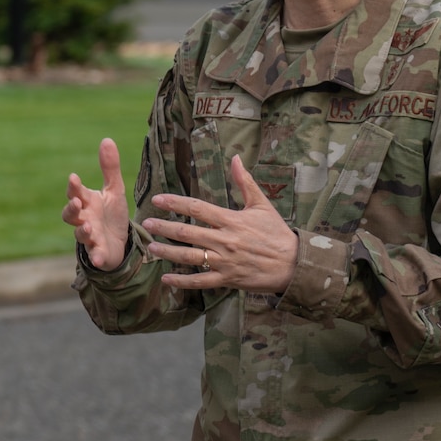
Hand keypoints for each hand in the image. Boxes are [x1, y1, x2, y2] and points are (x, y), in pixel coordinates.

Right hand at [63, 137, 131, 269]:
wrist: (120, 242)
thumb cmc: (112, 214)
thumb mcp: (114, 190)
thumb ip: (109, 168)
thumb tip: (107, 139)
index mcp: (87, 202)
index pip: (75, 193)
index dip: (73, 187)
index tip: (74, 178)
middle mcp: (84, 219)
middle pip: (70, 214)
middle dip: (72, 209)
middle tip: (77, 203)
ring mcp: (90, 237)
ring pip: (80, 234)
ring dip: (82, 231)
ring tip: (88, 226)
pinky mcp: (98, 252)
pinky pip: (94, 255)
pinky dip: (95, 256)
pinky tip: (98, 257)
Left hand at [145, 156, 297, 293]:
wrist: (294, 264)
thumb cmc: (277, 233)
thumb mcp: (262, 205)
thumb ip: (245, 182)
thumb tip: (236, 158)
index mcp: (231, 220)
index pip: (198, 208)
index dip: (175, 203)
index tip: (157, 199)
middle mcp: (225, 240)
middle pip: (188, 232)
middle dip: (165, 228)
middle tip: (146, 224)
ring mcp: (225, 261)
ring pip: (190, 257)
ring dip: (168, 253)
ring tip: (151, 248)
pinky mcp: (227, 279)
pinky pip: (201, 281)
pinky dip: (182, 281)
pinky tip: (166, 279)